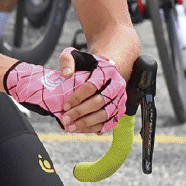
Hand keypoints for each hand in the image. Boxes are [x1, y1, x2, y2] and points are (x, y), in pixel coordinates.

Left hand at [4, 49, 126, 133]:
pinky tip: (80, 129)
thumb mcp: (77, 56)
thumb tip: (66, 74)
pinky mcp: (120, 110)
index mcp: (107, 71)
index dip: (77, 97)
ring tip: (71, 127)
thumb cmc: (91, 64)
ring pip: (104, 115)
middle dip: (80, 112)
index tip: (65, 105)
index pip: (91, 86)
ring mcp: (120, 99)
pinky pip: (107, 123)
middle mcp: (117, 86)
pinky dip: (93, 128)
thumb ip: (68, 60)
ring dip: (86, 123)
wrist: (111, 68)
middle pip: (99, 102)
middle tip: (66, 119)